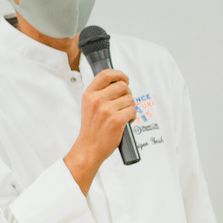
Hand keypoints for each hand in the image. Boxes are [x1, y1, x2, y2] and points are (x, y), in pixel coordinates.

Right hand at [64, 69, 134, 194]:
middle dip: (127, 94)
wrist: (89, 147)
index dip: (119, 74)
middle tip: (124, 103)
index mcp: (89, 94)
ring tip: (123, 114)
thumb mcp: (89, 106)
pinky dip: (133, 116)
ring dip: (130, 107)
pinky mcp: (117, 119)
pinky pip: (133, 110)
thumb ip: (100, 93)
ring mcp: (107, 110)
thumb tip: (119, 83)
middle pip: (123, 86)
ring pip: (130, 99)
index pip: (105, 74)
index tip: (125, 79)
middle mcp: (97, 100)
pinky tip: (127, 121)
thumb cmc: (92, 128)